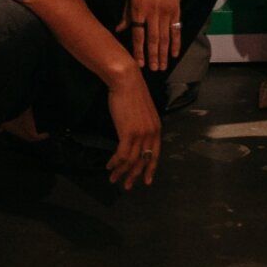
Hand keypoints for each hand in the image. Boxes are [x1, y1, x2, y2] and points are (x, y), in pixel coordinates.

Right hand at [102, 75, 162, 189]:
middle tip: (126, 186)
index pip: (155, 154)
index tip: (146, 181)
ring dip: (121, 172)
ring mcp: (140, 134)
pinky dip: (115, 162)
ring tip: (113, 179)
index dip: (150, 169)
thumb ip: (141, 125)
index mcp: (156, 128)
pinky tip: (109, 166)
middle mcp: (151, 133)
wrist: (126, 81)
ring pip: (131, 160)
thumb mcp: (142, 111)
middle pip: (143, 161)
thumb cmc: (131, 92)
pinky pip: (122, 154)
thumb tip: (134, 136)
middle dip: (134, 175)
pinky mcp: (128, 133)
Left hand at [118, 0, 182, 72]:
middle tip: (153, 70)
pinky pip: (176, 29)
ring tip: (162, 67)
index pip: (138, 35)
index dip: (138, 50)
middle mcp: (152, 12)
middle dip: (152, 57)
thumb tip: (120, 29)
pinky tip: (175, 54)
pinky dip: (176, 42)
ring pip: (164, 37)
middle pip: (153, 39)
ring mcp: (165, 12)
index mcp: (138, 9)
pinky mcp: (176, 10)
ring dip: (163, 54)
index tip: (139, 64)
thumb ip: (126, 14)